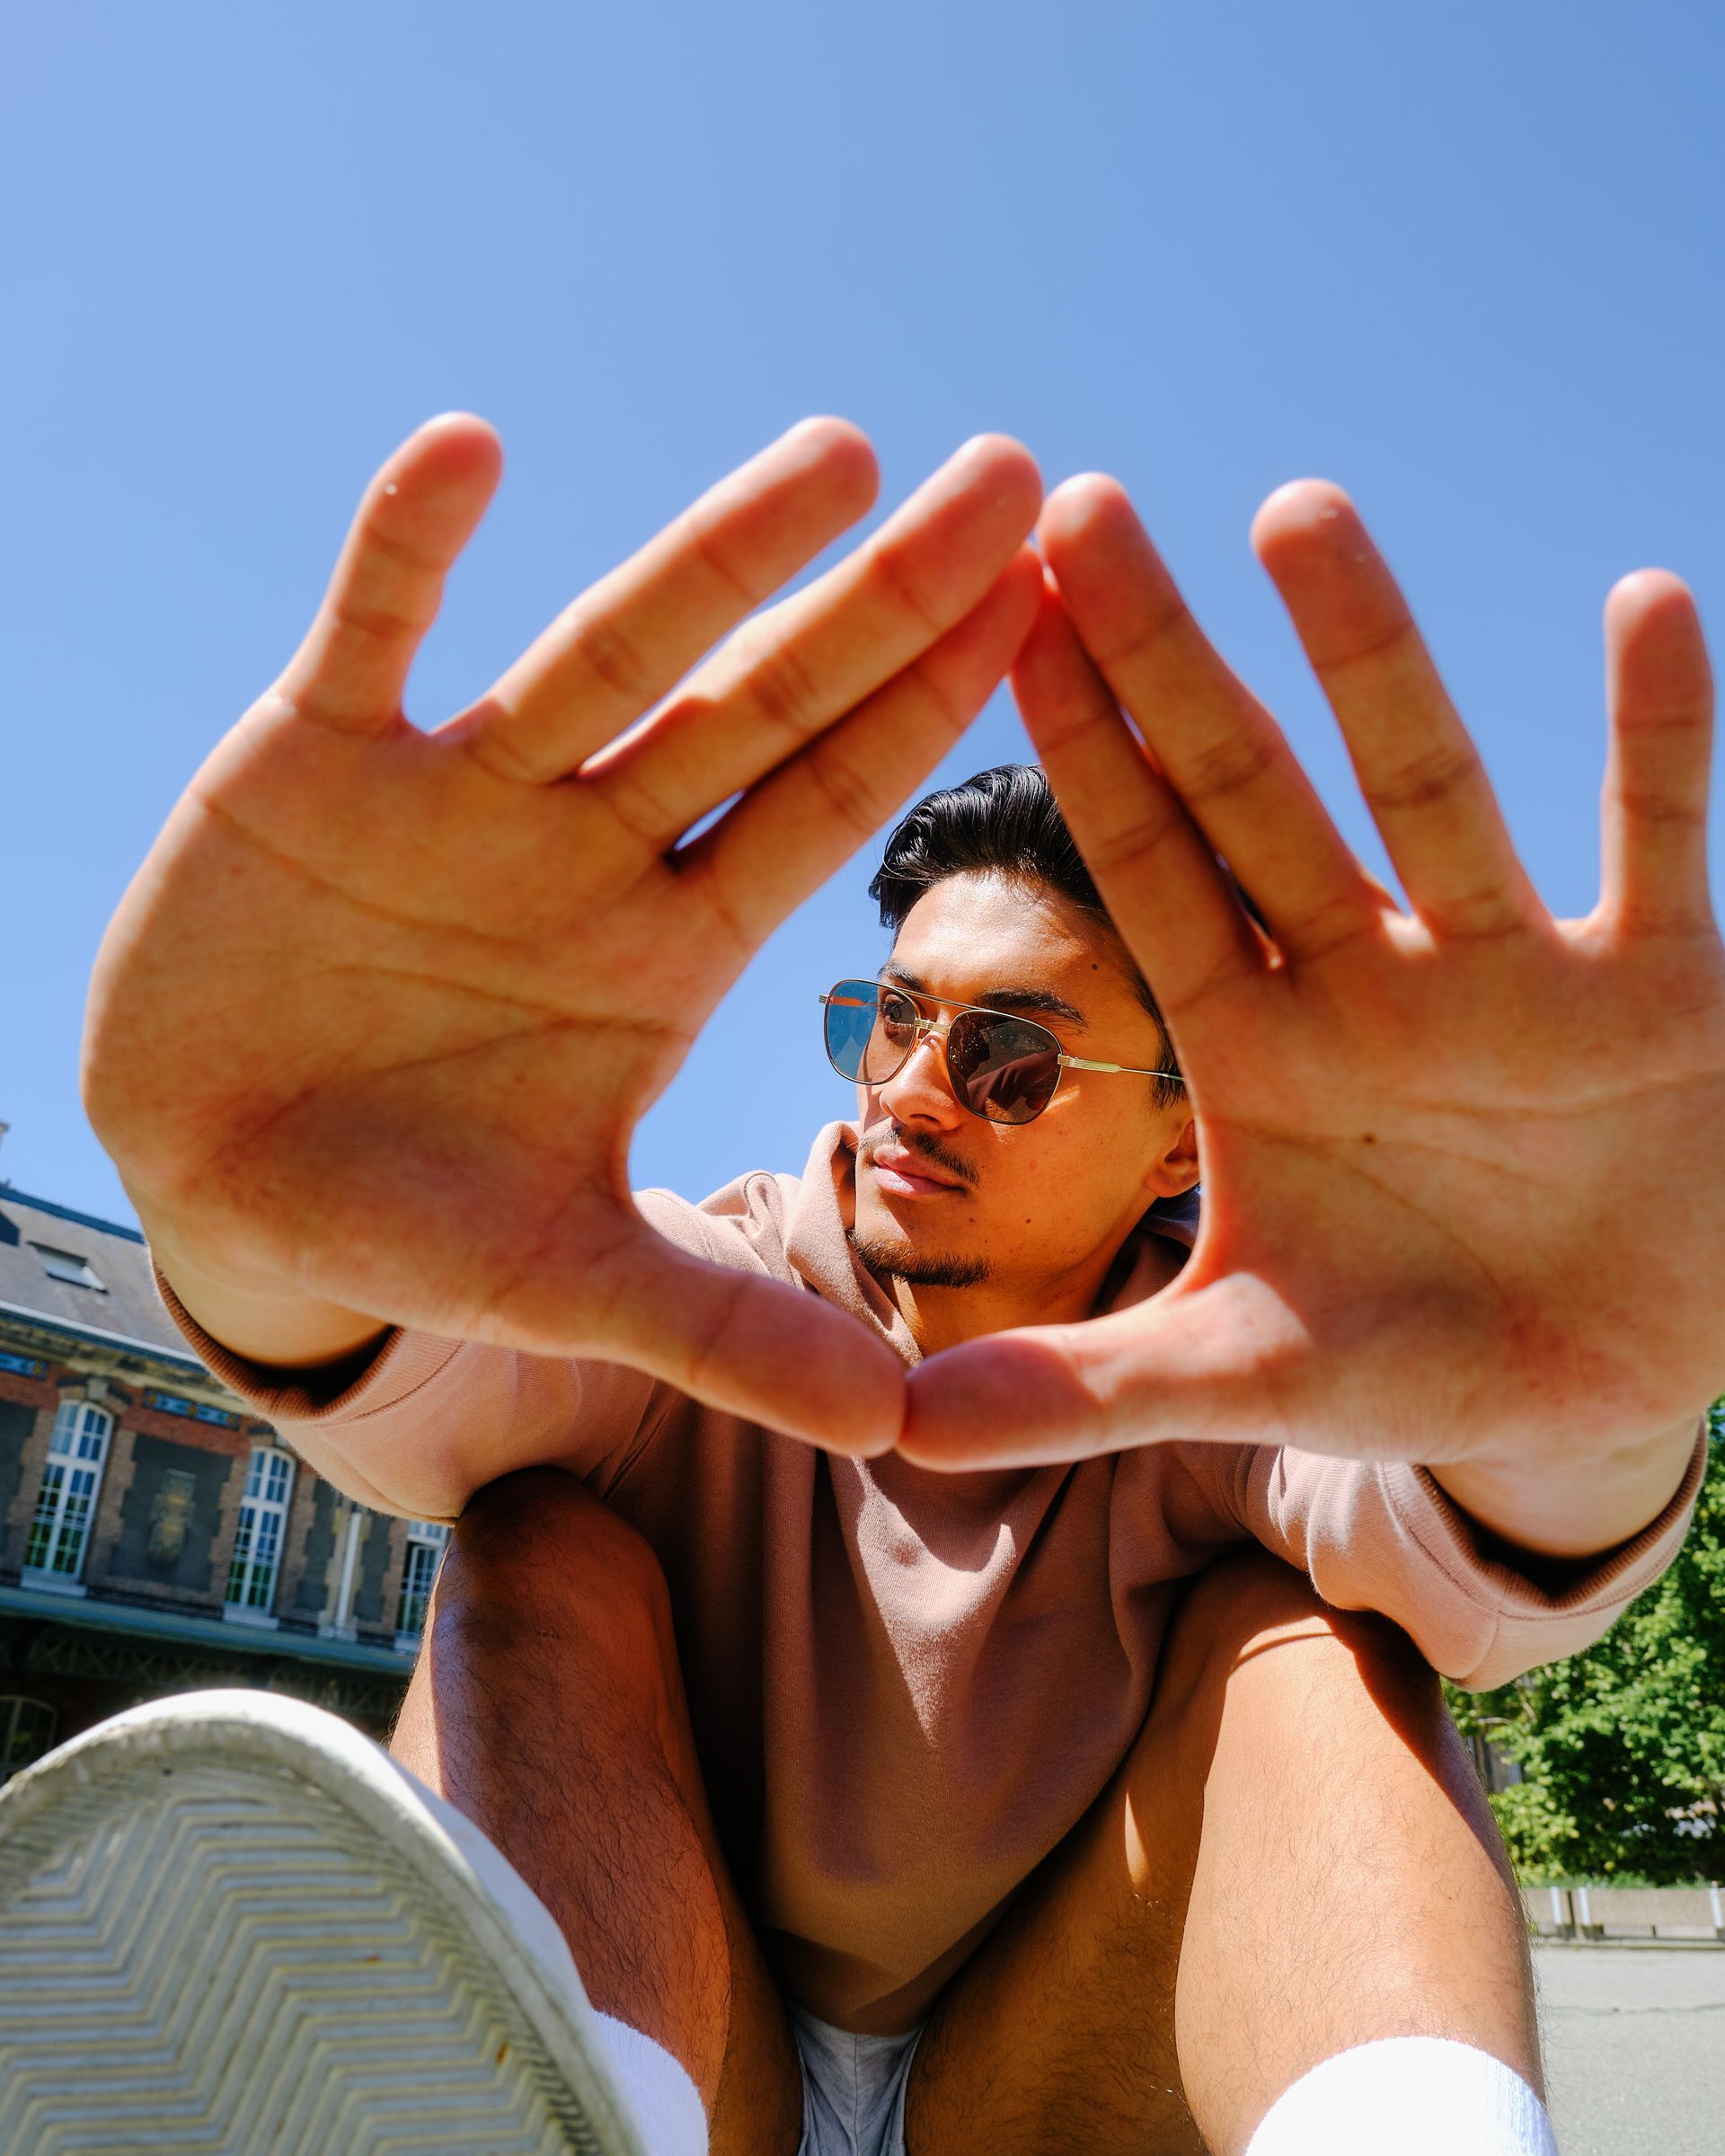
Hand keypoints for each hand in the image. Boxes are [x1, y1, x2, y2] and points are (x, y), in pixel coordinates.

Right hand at [87, 414, 1041, 1454]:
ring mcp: (459, 789)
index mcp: (665, 946)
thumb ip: (721, 1334)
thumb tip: (898, 1431)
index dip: (935, 721)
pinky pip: (369, 634)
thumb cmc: (410, 1223)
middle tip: (1016, 482)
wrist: (221, 1179)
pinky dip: (403, 551)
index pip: (825, 812)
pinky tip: (467, 452)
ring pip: (602, 648)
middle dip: (880, 602)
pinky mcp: (311, 754)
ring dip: (711, 554)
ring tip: (843, 454)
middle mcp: (588, 843)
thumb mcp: (565, 1283)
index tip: (1057, 621)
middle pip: (757, 702)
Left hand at [901, 476, 1722, 1526]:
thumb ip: (1074, 1389)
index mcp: (1255, 1051)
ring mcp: (1514, 970)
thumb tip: (894, 1433)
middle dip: (1165, 668)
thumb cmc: (1403, 1357)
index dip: (1069, 768)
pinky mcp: (1666, 989)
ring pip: (1428, 792)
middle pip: (1250, 799)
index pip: (1145, 884)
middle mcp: (1367, 978)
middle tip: (1072, 510)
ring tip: (1291, 511)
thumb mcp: (1239, 1375)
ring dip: (1366, 660)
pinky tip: (1642, 603)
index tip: (982, 632)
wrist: (1598, 1387)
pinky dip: (1656, 740)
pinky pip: (1656, 844)